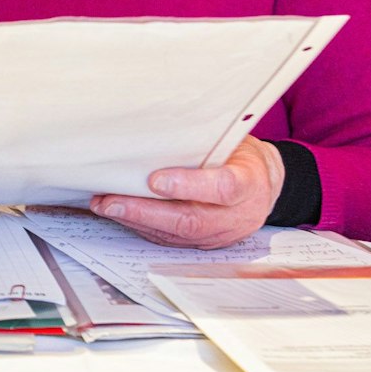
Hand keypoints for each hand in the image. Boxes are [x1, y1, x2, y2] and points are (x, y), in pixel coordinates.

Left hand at [88, 137, 284, 248]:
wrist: (264, 185)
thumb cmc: (243, 157)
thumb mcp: (235, 142)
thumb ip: (205, 142)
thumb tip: (158, 128)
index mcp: (249, 183)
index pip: (222, 188)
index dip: (188, 186)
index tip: (155, 180)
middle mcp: (236, 215)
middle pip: (190, 220)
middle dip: (145, 212)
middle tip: (112, 202)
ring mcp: (220, 233)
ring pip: (176, 235)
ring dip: (136, 221)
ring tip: (106, 206)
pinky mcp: (204, 243)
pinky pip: (171, 239)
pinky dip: (143, 227)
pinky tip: (121, 214)